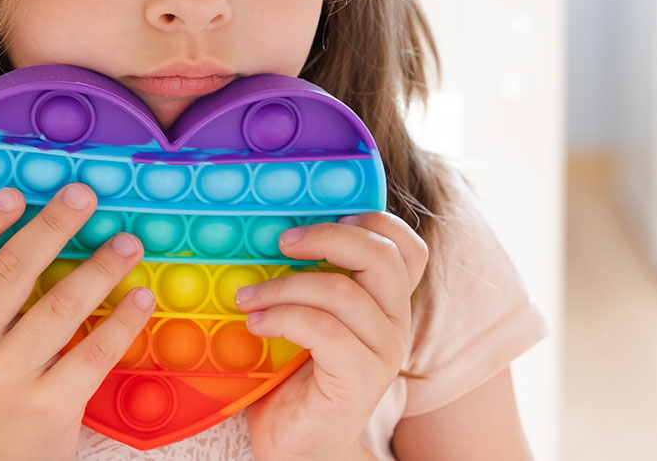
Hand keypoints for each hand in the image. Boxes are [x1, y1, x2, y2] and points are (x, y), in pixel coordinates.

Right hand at [0, 184, 156, 460]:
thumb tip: (36, 218)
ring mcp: (6, 377)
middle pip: (9, 270)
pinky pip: (93, 353)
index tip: (15, 193)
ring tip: (128, 242)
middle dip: (52, 225)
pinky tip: (142, 299)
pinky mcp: (48, 405)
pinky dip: (122, 322)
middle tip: (85, 194)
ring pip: (58, 307)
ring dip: (100, 268)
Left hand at [238, 212, 429, 459]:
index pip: (408, 248)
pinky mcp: (359, 379)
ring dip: (284, 286)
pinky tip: (255, 325)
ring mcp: (382, 353)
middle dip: (327, 236)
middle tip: (280, 242)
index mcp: (386, 305)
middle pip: (382, 256)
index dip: (374, 221)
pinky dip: (282, 318)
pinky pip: (323, 329)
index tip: (324, 218)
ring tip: (247, 298)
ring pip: (343, 291)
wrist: (299, 450)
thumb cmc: (294, 384)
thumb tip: (264, 232)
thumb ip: (307, 284)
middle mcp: (395, 325)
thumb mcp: (306, 322)